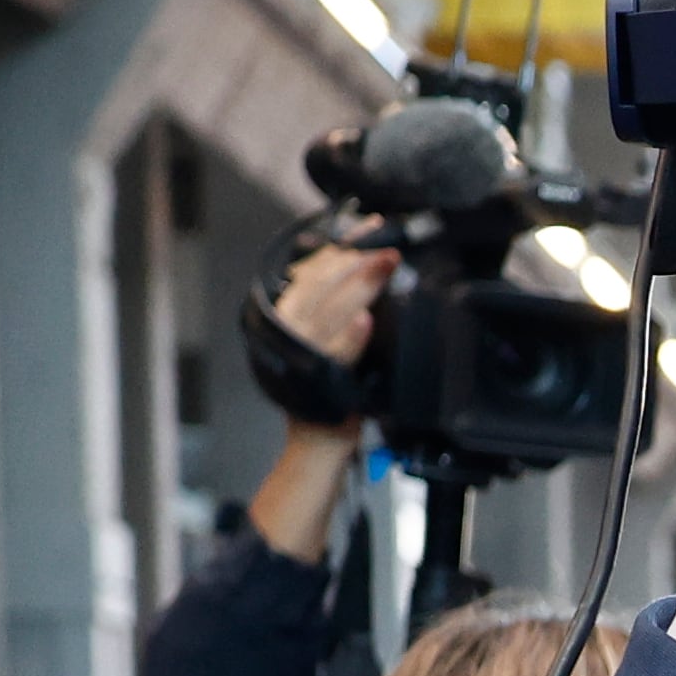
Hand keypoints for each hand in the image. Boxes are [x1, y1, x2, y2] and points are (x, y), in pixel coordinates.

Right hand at [249, 242, 399, 561]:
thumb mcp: (336, 343)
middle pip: (318, 285)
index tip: (371, 227)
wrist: (318, 447)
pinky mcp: (316, 384)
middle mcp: (290, 332)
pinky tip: (364, 322)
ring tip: (383, 266)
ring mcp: (300, 357)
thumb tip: (368, 270)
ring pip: (325, 312)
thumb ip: (342, 310)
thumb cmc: (330, 393)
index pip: (315, 271)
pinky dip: (347, 338)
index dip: (342, 247)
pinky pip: (332, 357)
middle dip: (354, 261)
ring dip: (355, 287)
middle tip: (386, 242)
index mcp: (292, 318)